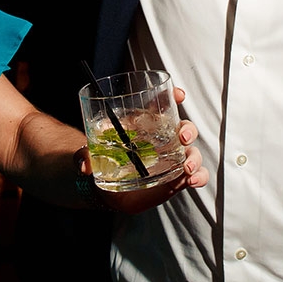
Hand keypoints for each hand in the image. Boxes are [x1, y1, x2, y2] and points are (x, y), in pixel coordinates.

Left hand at [89, 83, 208, 213]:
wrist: (105, 186)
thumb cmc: (102, 161)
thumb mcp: (90, 154)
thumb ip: (85, 157)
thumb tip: (84, 163)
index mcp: (145, 123)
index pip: (162, 103)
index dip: (172, 95)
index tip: (178, 94)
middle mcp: (164, 138)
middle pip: (184, 127)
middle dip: (188, 130)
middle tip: (182, 137)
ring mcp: (172, 158)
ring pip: (192, 151)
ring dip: (194, 157)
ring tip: (186, 168)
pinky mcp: (176, 177)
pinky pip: (194, 175)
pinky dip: (199, 176)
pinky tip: (193, 181)